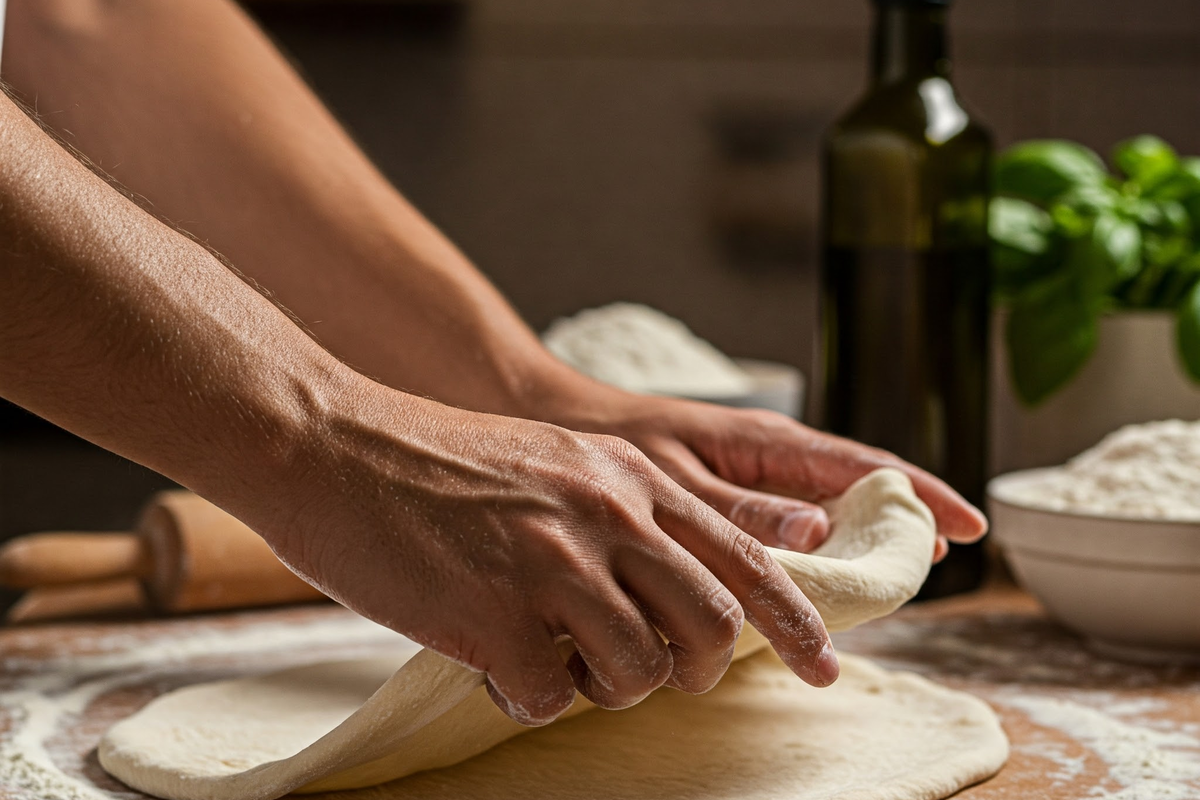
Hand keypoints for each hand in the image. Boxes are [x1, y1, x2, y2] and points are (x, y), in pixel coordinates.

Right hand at [251, 379, 838, 726]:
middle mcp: (610, 516)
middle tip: (660, 675)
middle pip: (712, 627)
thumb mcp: (558, 468)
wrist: (336, 445)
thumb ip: (626, 518)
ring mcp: (556, 566)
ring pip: (642, 672)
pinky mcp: (498, 616)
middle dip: (697, 668)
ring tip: (558, 660)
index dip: (797, 621)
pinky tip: (494, 662)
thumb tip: (676, 599)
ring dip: (607, 685)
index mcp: (632, 477)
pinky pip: (552, 697)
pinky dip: (530, 696)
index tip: (825, 666)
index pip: (747, 556)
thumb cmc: (439, 464)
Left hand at [539, 381, 986, 561]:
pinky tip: (812, 580)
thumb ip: (739, 507)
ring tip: (890, 578)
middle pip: (854, 487)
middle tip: (937, 562)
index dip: (920, 494)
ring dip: (856, 539)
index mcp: (763, 442)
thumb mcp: (672, 476)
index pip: (863, 464)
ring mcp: (746, 475)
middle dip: (898, 520)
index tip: (969, 525)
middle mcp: (764, 456)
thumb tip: (820, 528)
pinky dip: (808, 551)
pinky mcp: (722, 496)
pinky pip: (782, 525)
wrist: (552, 420)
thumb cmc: (607, 442)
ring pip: (822, 510)